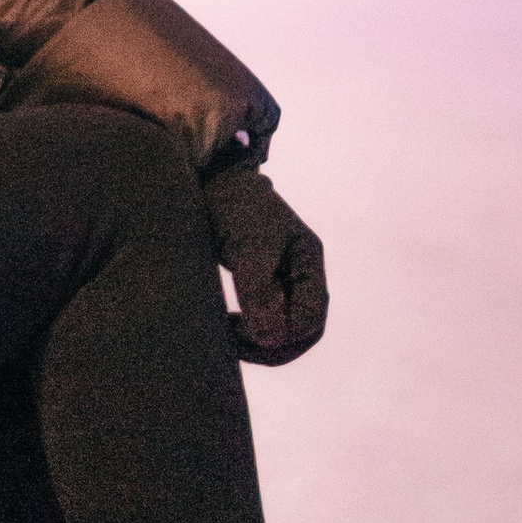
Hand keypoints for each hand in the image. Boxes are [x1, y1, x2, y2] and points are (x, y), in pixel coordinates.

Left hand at [203, 158, 327, 366]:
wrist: (209, 177)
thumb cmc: (233, 205)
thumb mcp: (248, 247)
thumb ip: (260, 293)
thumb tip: (270, 339)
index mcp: (309, 259)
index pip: (312, 317)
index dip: (287, 336)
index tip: (252, 336)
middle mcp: (299, 271)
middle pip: (301, 328)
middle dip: (273, 344)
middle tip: (236, 345)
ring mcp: (280, 275)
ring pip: (281, 325)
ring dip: (258, 340)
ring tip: (226, 339)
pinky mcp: (258, 278)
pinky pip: (262, 315)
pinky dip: (247, 329)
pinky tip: (224, 328)